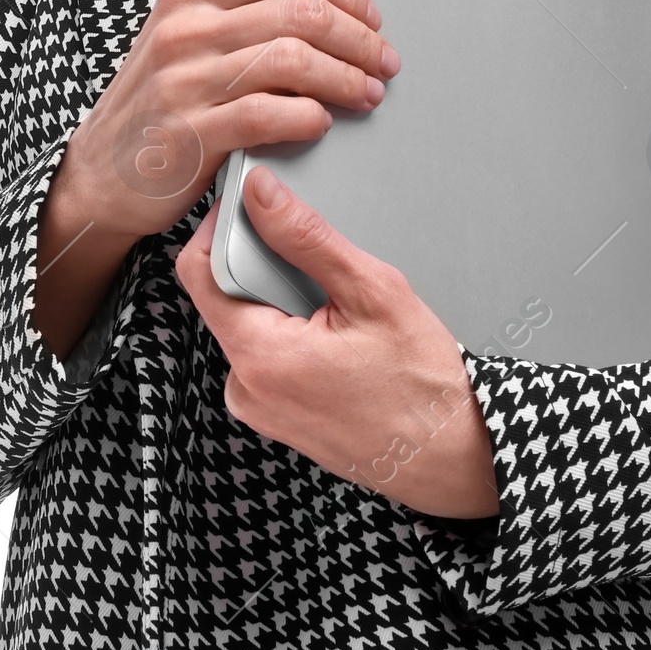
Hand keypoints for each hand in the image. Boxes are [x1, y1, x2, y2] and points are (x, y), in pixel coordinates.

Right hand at [50, 0, 401, 244]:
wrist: (101, 173)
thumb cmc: (160, 94)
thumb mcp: (194, 21)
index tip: (369, 16)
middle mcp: (186, 28)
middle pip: (302, 12)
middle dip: (359, 39)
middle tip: (382, 61)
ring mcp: (184, 80)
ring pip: (293, 61)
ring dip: (345, 79)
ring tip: (366, 93)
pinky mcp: (189, 133)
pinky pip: (268, 114)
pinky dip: (308, 117)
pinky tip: (320, 122)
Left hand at [174, 165, 500, 521]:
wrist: (450, 454)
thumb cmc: (421, 385)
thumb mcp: (372, 292)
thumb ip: (306, 238)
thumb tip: (263, 195)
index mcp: (260, 357)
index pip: (200, 271)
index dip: (221, 226)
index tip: (251, 202)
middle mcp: (245, 388)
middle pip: (225, 295)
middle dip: (267, 265)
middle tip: (321, 266)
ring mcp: (259, 407)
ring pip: (248, 322)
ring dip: (283, 300)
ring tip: (339, 313)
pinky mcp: (274, 415)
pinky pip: (265, 353)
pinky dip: (292, 330)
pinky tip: (337, 339)